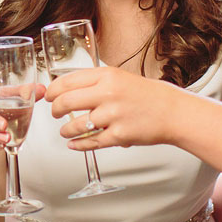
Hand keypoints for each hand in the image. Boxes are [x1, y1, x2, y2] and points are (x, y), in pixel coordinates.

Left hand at [45, 65, 182, 149]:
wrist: (172, 111)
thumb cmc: (147, 94)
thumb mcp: (119, 77)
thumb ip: (95, 81)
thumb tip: (69, 88)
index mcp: (106, 76)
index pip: (68, 81)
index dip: (53, 90)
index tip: (49, 95)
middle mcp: (108, 93)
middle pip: (66, 102)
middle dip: (55, 109)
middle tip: (54, 112)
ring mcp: (113, 116)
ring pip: (76, 125)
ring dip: (66, 130)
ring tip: (65, 131)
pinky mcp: (119, 136)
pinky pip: (91, 142)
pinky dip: (78, 145)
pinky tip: (73, 144)